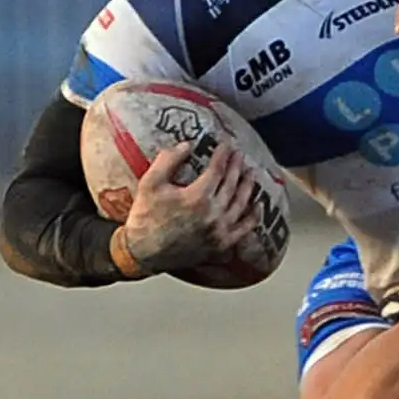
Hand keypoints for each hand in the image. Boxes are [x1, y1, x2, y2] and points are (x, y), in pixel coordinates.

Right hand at [119, 141, 257, 273]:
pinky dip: (253, 217)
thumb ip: (168, 160)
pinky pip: (243, 230)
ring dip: (247, 186)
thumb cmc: (144, 217)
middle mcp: (213, 215)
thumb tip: (187, 145)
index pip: (217, 170)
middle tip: (240, 155)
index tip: (226, 145)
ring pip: (241, 204)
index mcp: (197, 198)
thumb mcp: (150, 183)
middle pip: (232, 185)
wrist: (141, 252)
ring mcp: (219, 232)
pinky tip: (257, 205)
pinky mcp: (220, 246)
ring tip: (250, 173)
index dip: (223, 155)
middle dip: (237, 167)